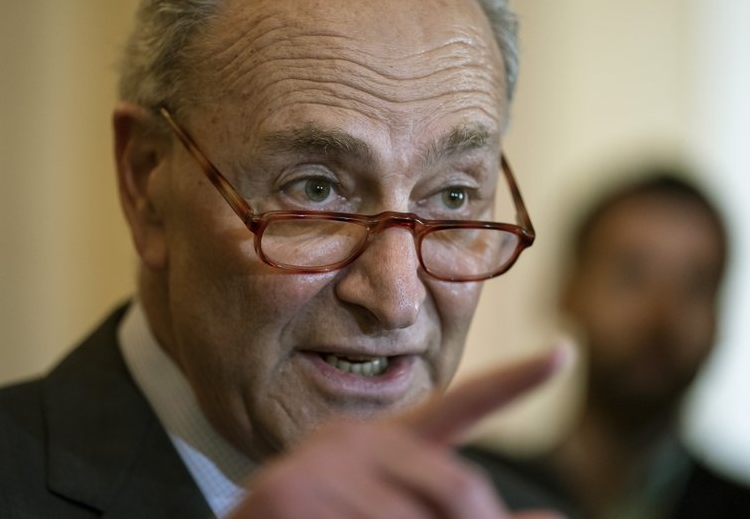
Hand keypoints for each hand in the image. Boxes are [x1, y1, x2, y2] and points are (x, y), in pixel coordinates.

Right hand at [229, 347, 568, 518]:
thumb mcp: (403, 518)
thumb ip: (464, 513)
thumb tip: (557, 518)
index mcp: (387, 443)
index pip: (462, 406)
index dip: (517, 381)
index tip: (565, 352)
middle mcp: (357, 438)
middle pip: (462, 488)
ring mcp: (322, 462)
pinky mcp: (290, 494)